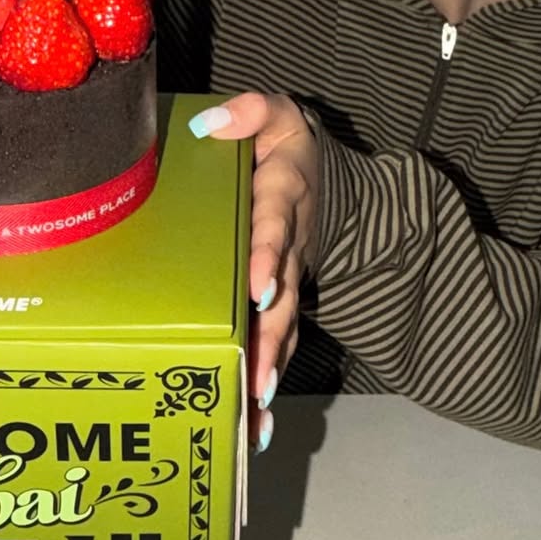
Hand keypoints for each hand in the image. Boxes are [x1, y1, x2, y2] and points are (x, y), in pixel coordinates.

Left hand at [189, 93, 317, 453]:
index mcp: (282, 201)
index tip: (261, 289)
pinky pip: (273, 346)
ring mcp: (287, 282)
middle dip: (270, 339)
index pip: (275, 228)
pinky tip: (252, 427)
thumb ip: (253, 111)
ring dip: (268, 370)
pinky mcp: (278, 306)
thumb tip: (213, 123)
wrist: (327, 186)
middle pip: (283, 300)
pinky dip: (264, 385)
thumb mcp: (278, 117)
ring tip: (254, 411)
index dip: (269, 257)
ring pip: (280, 332)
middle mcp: (289, 249)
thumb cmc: (285, 151)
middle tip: (258, 375)